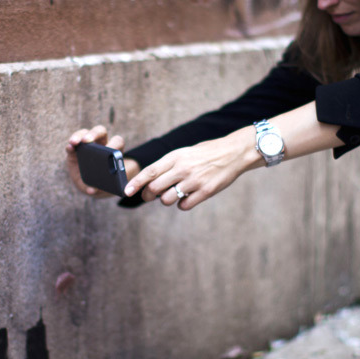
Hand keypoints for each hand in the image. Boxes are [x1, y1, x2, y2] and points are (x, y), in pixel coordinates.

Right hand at [65, 125, 140, 197]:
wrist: (90, 185)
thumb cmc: (100, 184)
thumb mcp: (100, 188)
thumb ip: (97, 189)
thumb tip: (92, 190)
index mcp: (113, 152)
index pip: (117, 142)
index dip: (115, 144)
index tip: (110, 150)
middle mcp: (101, 144)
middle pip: (100, 132)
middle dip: (94, 134)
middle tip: (88, 141)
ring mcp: (87, 145)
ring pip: (85, 133)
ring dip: (79, 136)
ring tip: (73, 143)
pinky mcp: (75, 149)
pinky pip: (73, 142)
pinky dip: (70, 145)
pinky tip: (69, 148)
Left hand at [124, 128, 256, 209]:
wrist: (233, 153)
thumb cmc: (206, 153)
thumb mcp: (184, 153)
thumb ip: (168, 166)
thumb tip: (150, 182)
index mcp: (176, 157)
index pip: (150, 172)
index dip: (136, 183)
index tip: (126, 192)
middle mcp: (183, 168)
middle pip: (155, 188)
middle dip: (148, 195)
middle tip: (149, 196)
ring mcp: (194, 181)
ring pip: (167, 199)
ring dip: (166, 200)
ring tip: (174, 193)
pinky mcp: (205, 192)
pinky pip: (184, 206)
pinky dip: (182, 205)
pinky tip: (189, 197)